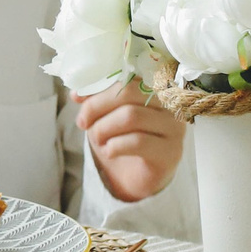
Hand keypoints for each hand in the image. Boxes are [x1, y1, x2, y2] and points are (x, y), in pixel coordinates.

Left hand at [76, 80, 183, 203]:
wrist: (135, 176)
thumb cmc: (121, 139)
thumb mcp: (104, 115)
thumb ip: (94, 100)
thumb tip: (77, 93)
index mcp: (154, 88)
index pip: (126, 76)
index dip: (98, 84)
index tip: (77, 98)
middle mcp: (169, 104)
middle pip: (128, 92)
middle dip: (97, 106)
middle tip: (83, 122)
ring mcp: (174, 128)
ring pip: (131, 116)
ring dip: (104, 128)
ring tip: (97, 139)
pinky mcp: (171, 152)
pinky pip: (138, 142)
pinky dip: (115, 146)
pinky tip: (108, 152)